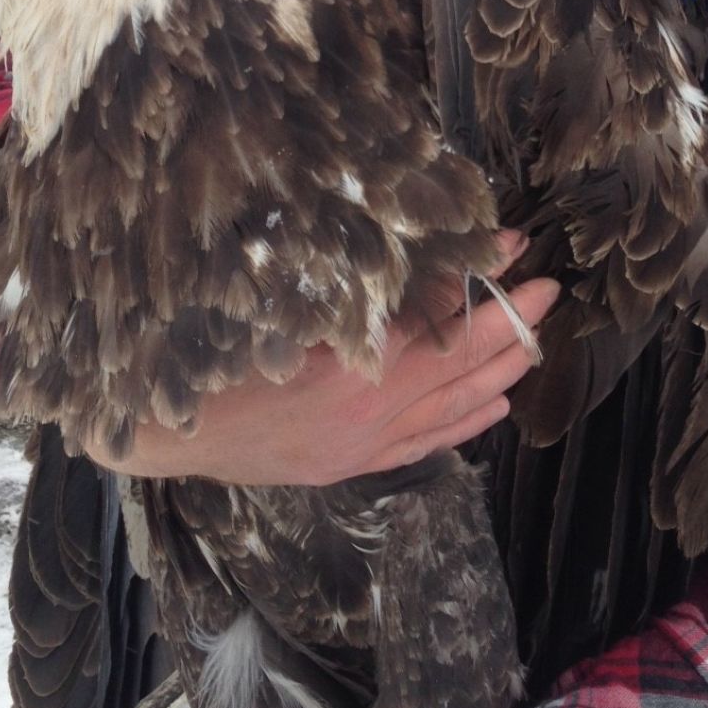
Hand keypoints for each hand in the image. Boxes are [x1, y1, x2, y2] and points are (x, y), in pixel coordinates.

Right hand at [85, 232, 558, 485]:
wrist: (159, 431)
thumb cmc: (211, 355)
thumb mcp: (281, 305)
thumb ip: (349, 283)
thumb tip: (405, 241)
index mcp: (354, 374)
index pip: (446, 325)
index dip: (486, 286)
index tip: (515, 247)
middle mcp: (368, 417)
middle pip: (460, 369)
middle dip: (510, 326)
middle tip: (548, 288)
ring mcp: (360, 448)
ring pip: (451, 412)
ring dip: (497, 373)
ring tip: (535, 340)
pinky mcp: (346, 466)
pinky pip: (424, 446)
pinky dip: (464, 424)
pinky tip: (493, 407)